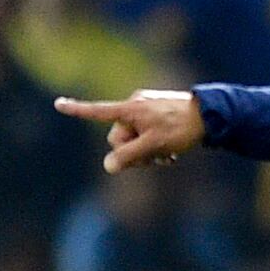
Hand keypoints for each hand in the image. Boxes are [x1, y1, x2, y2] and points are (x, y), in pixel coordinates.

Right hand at [55, 89, 205, 173]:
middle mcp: (134, 106)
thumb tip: (108, 167)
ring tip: (166, 158)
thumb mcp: (154, 145)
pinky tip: (170, 155)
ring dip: (145, 153)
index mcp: (130, 109)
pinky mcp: (156, 114)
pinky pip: (145, 133)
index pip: (98, 111)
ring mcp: (146, 110)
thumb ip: (129, 156)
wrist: (212, 115)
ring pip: (133, 139)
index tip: (58, 103)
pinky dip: (153, 146)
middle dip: (132, 153)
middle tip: (153, 161)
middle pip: (118, 137)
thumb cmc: (181, 128)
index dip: (77, 110)